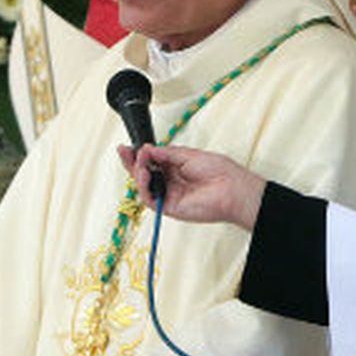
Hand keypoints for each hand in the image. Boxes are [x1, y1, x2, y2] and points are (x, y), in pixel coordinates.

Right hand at [119, 144, 265, 232]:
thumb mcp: (188, 154)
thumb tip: (148, 149)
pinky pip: (150, 199)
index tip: (129, 147)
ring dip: (137, 172)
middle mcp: (171, 182)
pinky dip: (143, 186)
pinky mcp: (169, 208)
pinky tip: (144, 174)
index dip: (139, 155)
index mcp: (176, 168)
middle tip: (125, 152)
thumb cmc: (219, 172)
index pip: (152, 161)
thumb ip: (166, 153)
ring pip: (144, 186)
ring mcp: (170, 195)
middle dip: (132, 162)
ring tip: (140, 162)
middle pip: (144, 174)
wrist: (231, 189)